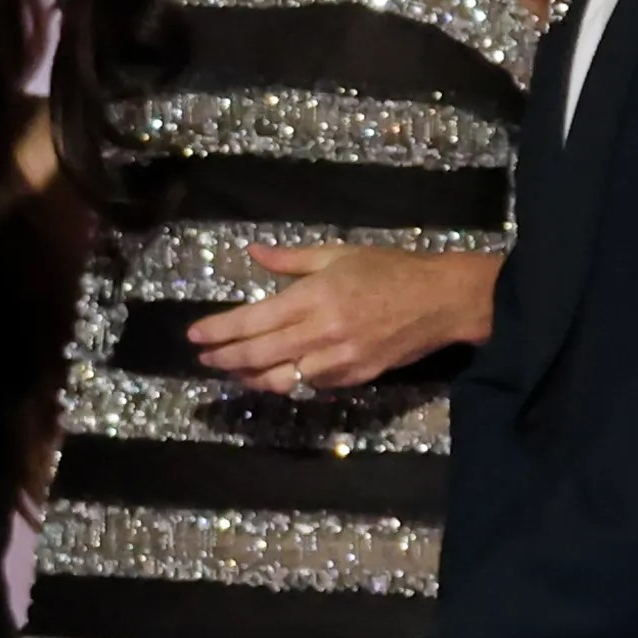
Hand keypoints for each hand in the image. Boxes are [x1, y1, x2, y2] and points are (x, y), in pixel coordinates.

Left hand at [193, 243, 496, 395]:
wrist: (442, 301)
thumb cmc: (391, 270)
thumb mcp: (340, 254)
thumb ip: (292, 260)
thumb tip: (253, 252)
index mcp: (315, 297)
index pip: (253, 320)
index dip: (219, 330)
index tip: (195, 335)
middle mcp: (322, 332)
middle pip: (258, 355)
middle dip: (225, 358)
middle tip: (203, 357)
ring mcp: (338, 360)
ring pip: (280, 378)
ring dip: (250, 377)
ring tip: (232, 369)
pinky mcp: (354, 377)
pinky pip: (309, 385)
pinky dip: (285, 381)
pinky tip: (271, 375)